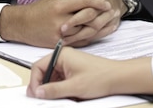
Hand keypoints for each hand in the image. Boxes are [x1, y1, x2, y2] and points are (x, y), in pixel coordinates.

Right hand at [0, 0, 111, 47]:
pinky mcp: (61, 44)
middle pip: (88, 17)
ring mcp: (60, 35)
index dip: (97, 1)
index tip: (105, 2)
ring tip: (109, 19)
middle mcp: (60, 21)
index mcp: (58, 6)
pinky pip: (82, 40)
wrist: (22, 25)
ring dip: (101, 25)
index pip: (84, 1)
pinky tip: (99, 30)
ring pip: (87, 30)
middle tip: (110, 10)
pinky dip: (93, 35)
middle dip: (101, 13)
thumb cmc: (38, 10)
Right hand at [27, 48, 152, 99]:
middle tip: (43, 98)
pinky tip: (66, 96)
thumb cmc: (101, 76)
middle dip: (43, 87)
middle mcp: (63, 58)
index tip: (35, 94)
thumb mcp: (74, 87)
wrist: (118, 78)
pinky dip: (61, 90)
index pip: (39, 67)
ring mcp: (69, 65)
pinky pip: (61, 81)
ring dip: (53, 89)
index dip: (35, 82)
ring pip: (53, 78)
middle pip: (45, 73)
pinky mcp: (73, 72)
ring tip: (59, 97)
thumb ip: (53, 90)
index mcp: (61, 55)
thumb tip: (38, 92)